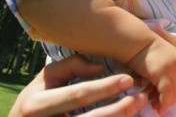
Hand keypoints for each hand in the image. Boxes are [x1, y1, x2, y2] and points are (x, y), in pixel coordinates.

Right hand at [9, 55, 147, 116]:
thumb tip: (100, 67)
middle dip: (119, 109)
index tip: (128, 79)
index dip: (105, 87)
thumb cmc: (35, 103)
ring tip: (137, 107)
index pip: (78, 95)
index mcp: (36, 105)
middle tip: (140, 97)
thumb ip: (70, 67)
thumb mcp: (44, 81)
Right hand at [128, 37, 175, 114]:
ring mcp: (172, 67)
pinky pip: (167, 93)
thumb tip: (160, 93)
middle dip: (173, 99)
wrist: (136, 41)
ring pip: (175, 92)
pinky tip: (157, 106)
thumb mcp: (159, 62)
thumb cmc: (143, 52)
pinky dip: (164, 102)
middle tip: (161, 106)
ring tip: (157, 107)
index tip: (167, 100)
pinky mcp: (163, 72)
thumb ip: (164, 74)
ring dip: (168, 103)